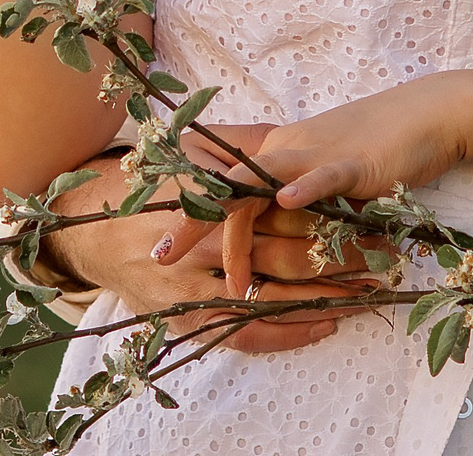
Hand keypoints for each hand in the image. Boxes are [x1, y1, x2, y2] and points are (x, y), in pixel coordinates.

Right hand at [48, 137, 387, 354]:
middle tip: (384, 252)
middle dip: (340, 255)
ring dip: (329, 294)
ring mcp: (197, 287)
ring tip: (370, 288)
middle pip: (288, 252)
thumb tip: (279, 140)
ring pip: (277, 295)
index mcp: (210, 197)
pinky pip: (251, 332)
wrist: (88, 229)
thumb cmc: (145, 186)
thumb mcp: (185, 158)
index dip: (326, 209)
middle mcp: (204, 244)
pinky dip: (292, 331)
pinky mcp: (192, 318)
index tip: (364, 209)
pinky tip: (326, 323)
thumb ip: (230, 152)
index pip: (279, 206)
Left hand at [149, 76, 472, 265]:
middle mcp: (288, 149)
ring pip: (260, 180)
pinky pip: (324, 175)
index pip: (225, 185)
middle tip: (161, 257)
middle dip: (192, 222)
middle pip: (227, 186)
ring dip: (231, 220)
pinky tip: (288, 201)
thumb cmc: (381, 147)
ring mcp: (319, 153)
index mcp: (279, 153)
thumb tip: (278, 233)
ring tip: (215, 263)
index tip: (166, 246)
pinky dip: (305, 188)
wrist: (430, 114)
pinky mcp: (355, 162)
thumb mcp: (330, 173)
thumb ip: (302, 197)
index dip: (194, 213)